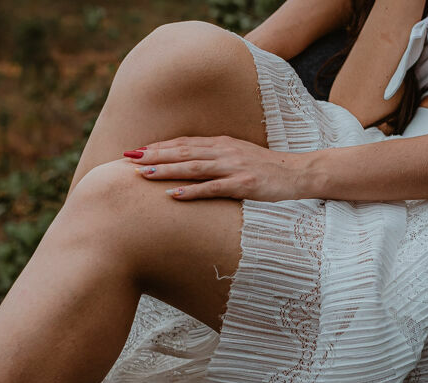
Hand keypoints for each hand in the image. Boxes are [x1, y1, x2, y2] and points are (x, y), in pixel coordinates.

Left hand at [123, 136, 310, 201]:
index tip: (135, 150)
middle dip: (154, 155)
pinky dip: (191, 191)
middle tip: (128, 158)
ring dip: (167, 170)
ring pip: (193, 167)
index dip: (158, 146)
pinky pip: (213, 188)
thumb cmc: (267, 168)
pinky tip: (173, 196)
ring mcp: (233, 167)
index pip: (183, 142)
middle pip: (183, 151)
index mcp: (221, 143)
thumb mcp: (238, 156)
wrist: (299, 173)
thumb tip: (190, 162)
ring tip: (144, 174)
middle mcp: (224, 151)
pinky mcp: (243, 184)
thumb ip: (215, 156)